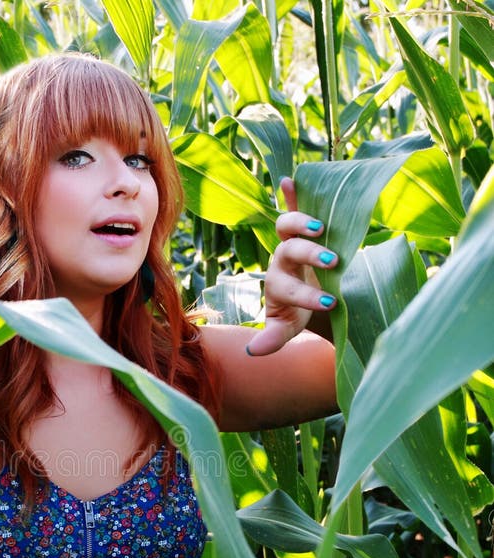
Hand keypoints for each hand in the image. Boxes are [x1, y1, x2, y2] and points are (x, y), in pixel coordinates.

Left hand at [248, 177, 338, 355]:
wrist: (303, 296)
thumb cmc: (296, 314)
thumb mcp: (287, 329)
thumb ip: (272, 338)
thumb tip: (250, 352)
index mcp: (279, 285)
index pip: (290, 288)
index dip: (307, 295)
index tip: (330, 303)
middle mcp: (282, 261)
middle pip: (290, 251)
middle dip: (310, 255)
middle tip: (334, 261)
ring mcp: (290, 241)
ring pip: (289, 226)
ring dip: (303, 222)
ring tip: (322, 227)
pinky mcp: (301, 227)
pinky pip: (293, 206)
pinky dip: (291, 193)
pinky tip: (288, 179)